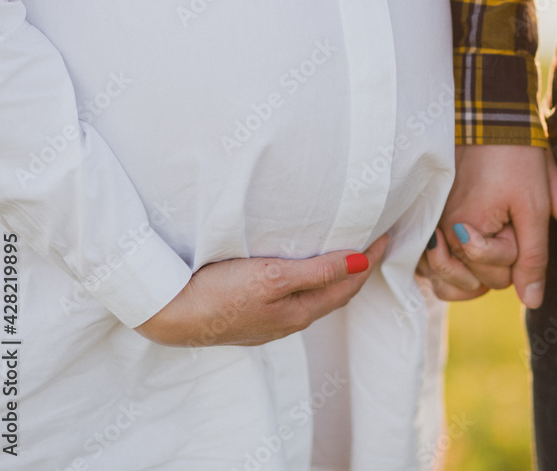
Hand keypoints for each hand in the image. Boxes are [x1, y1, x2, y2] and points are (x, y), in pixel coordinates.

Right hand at [135, 234, 388, 346]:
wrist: (169, 316)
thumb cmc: (219, 294)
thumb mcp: (271, 277)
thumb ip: (317, 271)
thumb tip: (361, 263)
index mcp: (299, 311)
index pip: (348, 284)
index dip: (370, 260)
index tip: (387, 235)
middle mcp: (289, 320)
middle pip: (336, 294)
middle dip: (359, 269)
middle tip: (375, 242)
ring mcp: (269, 321)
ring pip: (316, 297)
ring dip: (336, 276)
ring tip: (348, 252)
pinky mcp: (251, 315)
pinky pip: (294, 297)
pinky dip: (312, 282)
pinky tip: (304, 271)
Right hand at [420, 145, 556, 308]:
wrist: (491, 118)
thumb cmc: (516, 159)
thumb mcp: (534, 208)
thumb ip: (533, 258)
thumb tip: (532, 302)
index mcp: (464, 230)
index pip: (496, 277)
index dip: (516, 252)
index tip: (516, 216)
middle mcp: (439, 230)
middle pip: (474, 277)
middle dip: (497, 256)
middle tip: (505, 216)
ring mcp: (431, 223)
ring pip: (449, 276)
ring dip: (473, 265)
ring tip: (490, 234)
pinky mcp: (428, 215)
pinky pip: (433, 260)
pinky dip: (449, 262)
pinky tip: (466, 247)